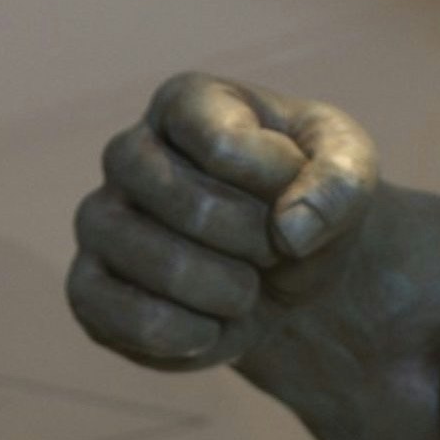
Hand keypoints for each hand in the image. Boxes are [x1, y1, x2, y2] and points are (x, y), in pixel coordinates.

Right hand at [68, 74, 377, 370]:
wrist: (287, 267)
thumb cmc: (307, 197)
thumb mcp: (351, 170)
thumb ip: (340, 182)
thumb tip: (291, 230)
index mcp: (185, 104)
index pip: (227, 146)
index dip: (281, 184)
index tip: (296, 190)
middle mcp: (128, 153)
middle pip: (188, 207)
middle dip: (257, 244)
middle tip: (274, 251)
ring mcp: (99, 220)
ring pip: (158, 266)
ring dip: (228, 293)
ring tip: (246, 291)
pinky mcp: (88, 288)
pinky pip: (120, 318)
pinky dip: (186, 336)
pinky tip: (212, 328)